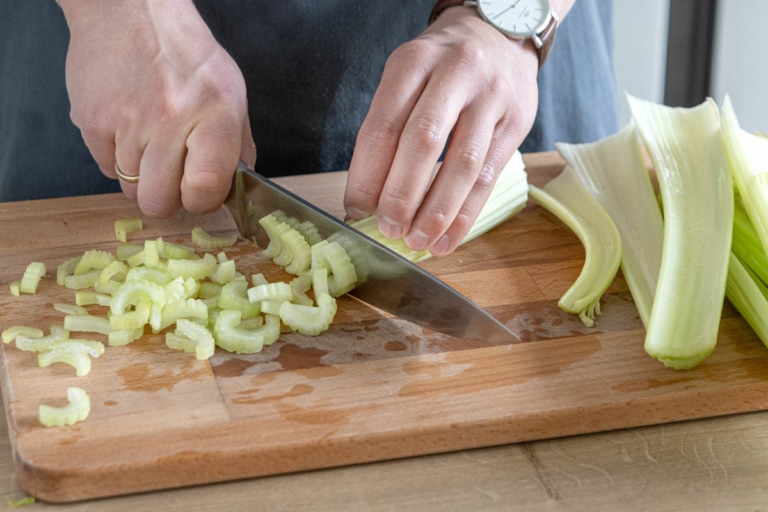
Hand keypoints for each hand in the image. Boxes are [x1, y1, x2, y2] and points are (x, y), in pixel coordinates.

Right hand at [58, 0, 255, 216]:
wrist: (130, 11)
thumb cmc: (186, 55)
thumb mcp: (231, 93)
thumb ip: (238, 145)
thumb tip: (239, 187)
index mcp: (215, 114)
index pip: (206, 188)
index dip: (202, 200)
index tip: (200, 191)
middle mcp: (172, 119)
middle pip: (160, 202)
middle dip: (167, 196)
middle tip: (172, 172)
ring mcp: (127, 121)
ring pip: (131, 190)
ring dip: (142, 175)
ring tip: (151, 140)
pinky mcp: (92, 121)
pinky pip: (106, 168)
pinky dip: (118, 157)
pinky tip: (129, 128)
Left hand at [343, 6, 539, 256]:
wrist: (500, 32)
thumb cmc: (441, 67)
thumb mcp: (407, 77)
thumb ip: (387, 129)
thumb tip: (366, 199)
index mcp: (414, 62)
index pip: (383, 126)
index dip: (367, 175)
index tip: (357, 209)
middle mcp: (455, 74)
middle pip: (423, 142)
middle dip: (402, 195)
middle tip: (389, 229)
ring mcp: (491, 97)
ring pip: (463, 163)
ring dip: (437, 211)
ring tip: (419, 241)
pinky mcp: (517, 121)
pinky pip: (490, 176)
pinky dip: (466, 214)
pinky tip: (449, 237)